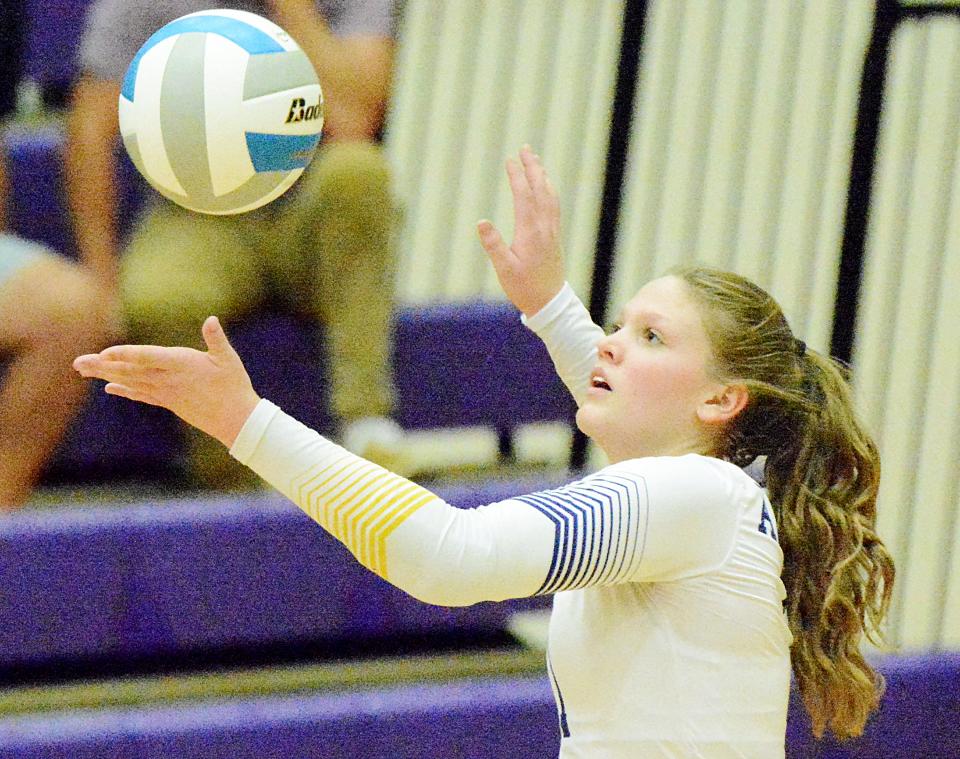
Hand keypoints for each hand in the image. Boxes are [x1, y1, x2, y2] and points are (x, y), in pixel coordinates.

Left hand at [73, 317, 260, 447]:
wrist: (236, 420)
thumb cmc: (234, 387)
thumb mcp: (229, 359)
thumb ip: (217, 339)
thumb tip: (211, 320)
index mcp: (182, 364)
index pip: (148, 357)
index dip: (125, 354)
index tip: (104, 353)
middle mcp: (168, 379)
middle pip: (131, 371)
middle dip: (103, 366)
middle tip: (78, 363)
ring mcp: (166, 392)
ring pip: (131, 382)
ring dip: (106, 376)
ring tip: (84, 370)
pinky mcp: (169, 402)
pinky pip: (142, 395)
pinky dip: (125, 390)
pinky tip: (109, 388)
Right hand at [477, 146, 565, 316]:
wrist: (550, 302)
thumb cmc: (524, 287)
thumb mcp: (504, 269)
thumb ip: (493, 245)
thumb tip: (481, 221)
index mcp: (530, 232)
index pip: (523, 196)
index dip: (516, 177)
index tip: (509, 160)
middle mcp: (544, 227)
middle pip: (540, 190)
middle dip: (532, 168)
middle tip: (525, 149)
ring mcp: (552, 231)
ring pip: (549, 196)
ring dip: (542, 176)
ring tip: (535, 161)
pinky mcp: (554, 236)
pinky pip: (554, 206)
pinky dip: (549, 191)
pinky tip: (546, 188)